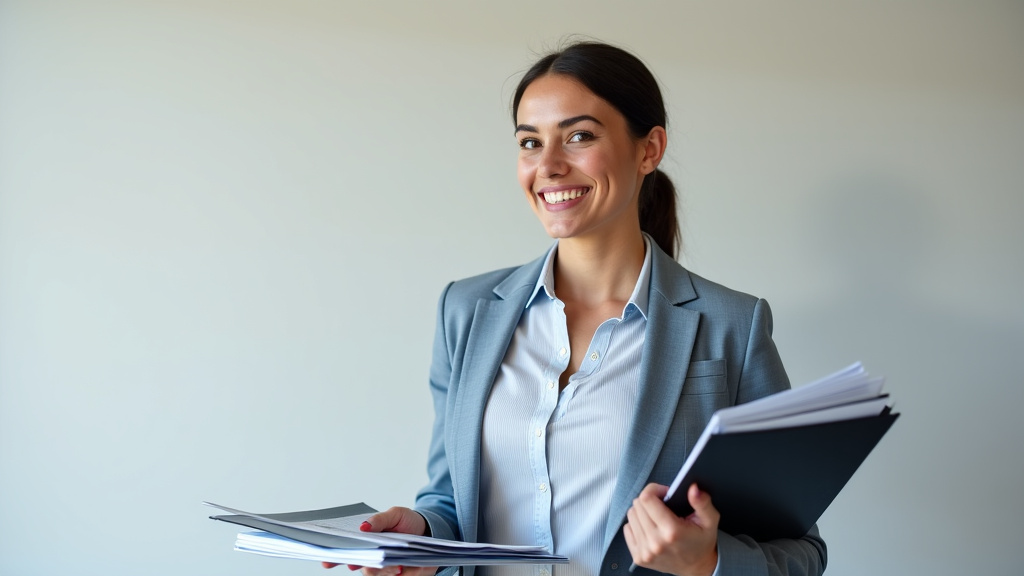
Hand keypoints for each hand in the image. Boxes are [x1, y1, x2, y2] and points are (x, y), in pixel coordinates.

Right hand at [322, 507, 437, 575]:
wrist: (431, 531)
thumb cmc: (409, 522)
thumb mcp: (396, 514)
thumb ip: (380, 519)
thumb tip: (362, 526)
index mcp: (367, 540)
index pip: (347, 549)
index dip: (335, 555)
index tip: (326, 559)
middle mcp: (372, 556)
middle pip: (356, 564)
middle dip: (355, 563)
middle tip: (355, 562)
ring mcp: (384, 567)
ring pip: (372, 573)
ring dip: (379, 570)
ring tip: (391, 564)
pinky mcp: (398, 575)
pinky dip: (393, 574)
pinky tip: (400, 569)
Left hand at [623, 483, 718, 575]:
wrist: (697, 567)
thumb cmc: (702, 541)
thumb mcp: (709, 520)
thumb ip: (702, 502)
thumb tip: (693, 488)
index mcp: (672, 531)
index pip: (646, 498)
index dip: (654, 489)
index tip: (663, 493)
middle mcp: (656, 543)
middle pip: (637, 505)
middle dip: (650, 500)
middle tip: (663, 506)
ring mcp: (645, 552)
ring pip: (631, 516)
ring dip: (642, 512)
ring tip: (656, 517)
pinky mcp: (638, 557)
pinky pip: (627, 529)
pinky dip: (636, 525)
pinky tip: (650, 528)